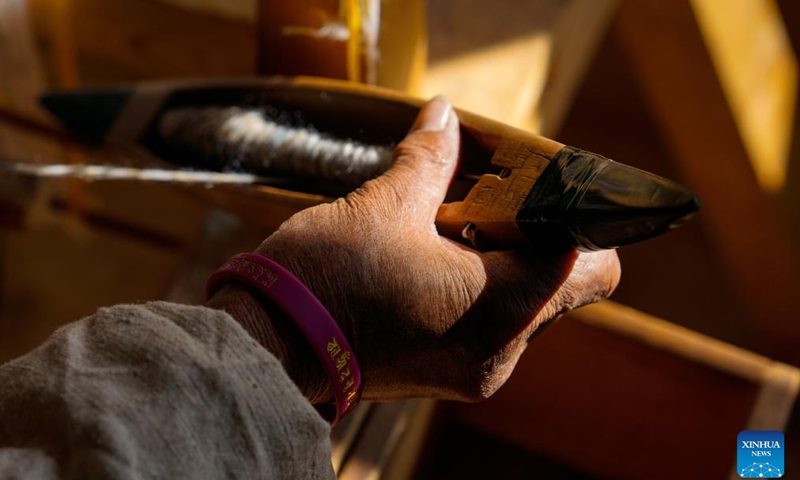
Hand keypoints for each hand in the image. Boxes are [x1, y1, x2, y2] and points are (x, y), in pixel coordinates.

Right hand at [211, 96, 619, 402]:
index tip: (545, 190)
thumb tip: (444, 115)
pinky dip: (478, 291)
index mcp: (501, 307)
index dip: (579, 221)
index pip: (593, 266)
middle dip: (534, 239)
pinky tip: (435, 260)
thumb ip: (430, 158)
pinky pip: (491, 327)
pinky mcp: (447, 374)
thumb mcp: (383, 205)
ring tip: (453, 228)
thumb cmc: (326, 279)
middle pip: (559, 286)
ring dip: (501, 264)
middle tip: (492, 199)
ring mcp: (474, 369)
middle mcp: (500, 350)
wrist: (267, 347)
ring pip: (524, 307)